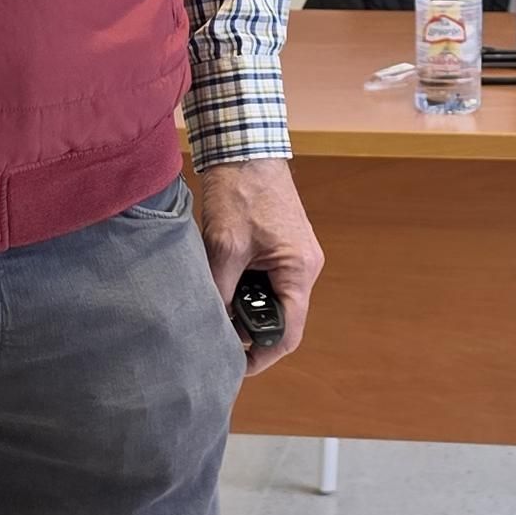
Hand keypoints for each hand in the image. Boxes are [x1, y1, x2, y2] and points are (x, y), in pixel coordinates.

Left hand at [190, 156, 322, 374]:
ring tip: (216, 304)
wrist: (246, 148)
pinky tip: (222, 281)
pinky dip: (245, 287)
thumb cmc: (241, 192)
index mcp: (298, 270)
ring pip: (271, 299)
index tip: (234, 366)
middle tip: (216, 333)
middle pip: (281, 318)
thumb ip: (220, 290)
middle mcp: (304, 267)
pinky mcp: (282, 246)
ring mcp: (295, 256)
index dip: (261, 355)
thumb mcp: (223, 247)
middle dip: (249, 330)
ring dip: (245, 306)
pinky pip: (267, 280)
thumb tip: (211, 325)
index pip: (288, 332)